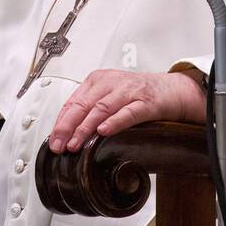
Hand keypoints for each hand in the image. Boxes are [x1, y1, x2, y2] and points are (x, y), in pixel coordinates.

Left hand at [48, 69, 206, 153]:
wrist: (172, 89)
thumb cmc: (138, 94)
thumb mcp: (110, 96)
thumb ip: (91, 109)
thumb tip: (67, 132)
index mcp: (98, 80)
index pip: (73, 101)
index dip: (61, 122)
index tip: (53, 139)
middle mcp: (111, 83)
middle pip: (83, 105)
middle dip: (68, 127)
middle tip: (59, 145)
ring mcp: (129, 91)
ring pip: (101, 109)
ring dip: (85, 128)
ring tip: (75, 143)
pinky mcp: (146, 102)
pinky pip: (128, 112)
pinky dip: (114, 122)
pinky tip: (103, 131)